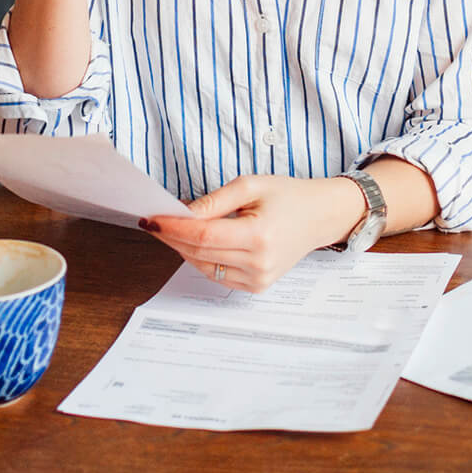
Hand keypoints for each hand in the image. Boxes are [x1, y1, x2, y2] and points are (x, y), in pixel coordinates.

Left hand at [141, 174, 364, 293]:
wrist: (319, 217)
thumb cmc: (288, 196)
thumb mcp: (252, 185)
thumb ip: (215, 200)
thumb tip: (183, 213)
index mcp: (259, 236)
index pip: (203, 235)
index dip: (173, 227)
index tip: (151, 218)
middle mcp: (258, 263)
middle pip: (199, 252)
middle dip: (172, 236)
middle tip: (155, 220)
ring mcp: (258, 279)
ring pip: (204, 267)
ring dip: (184, 248)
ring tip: (173, 229)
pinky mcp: (257, 287)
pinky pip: (217, 275)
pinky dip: (202, 258)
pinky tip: (197, 242)